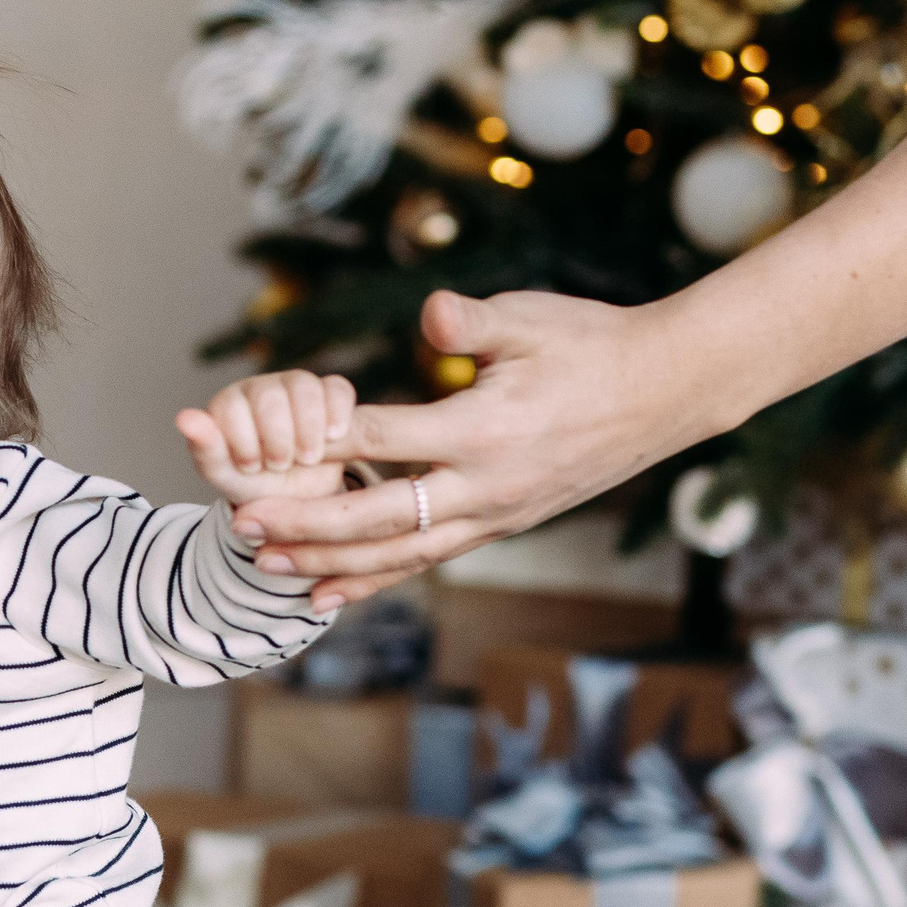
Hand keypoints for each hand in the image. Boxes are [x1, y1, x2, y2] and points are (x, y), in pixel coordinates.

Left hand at [177, 369, 354, 508]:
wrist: (300, 499)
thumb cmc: (255, 486)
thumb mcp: (227, 476)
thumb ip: (205, 449)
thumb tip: (183, 418)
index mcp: (228, 404)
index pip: (231, 407)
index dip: (243, 441)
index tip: (251, 467)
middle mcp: (260, 388)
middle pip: (269, 396)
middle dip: (277, 439)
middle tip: (280, 466)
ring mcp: (296, 386)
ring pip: (303, 386)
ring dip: (307, 429)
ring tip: (307, 458)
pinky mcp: (330, 392)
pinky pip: (337, 388)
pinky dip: (336, 413)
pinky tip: (332, 438)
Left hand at [227, 290, 690, 612]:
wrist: (666, 391)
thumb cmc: (591, 343)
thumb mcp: (533, 318)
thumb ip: (474, 321)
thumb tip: (430, 313)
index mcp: (486, 429)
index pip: (386, 439)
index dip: (323, 444)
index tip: (263, 450)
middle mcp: (487, 484)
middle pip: (379, 514)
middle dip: (307, 522)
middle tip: (241, 525)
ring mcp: (495, 515)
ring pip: (399, 552)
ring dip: (330, 561)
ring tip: (267, 566)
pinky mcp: (500, 527)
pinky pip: (426, 560)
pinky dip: (374, 579)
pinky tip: (325, 592)